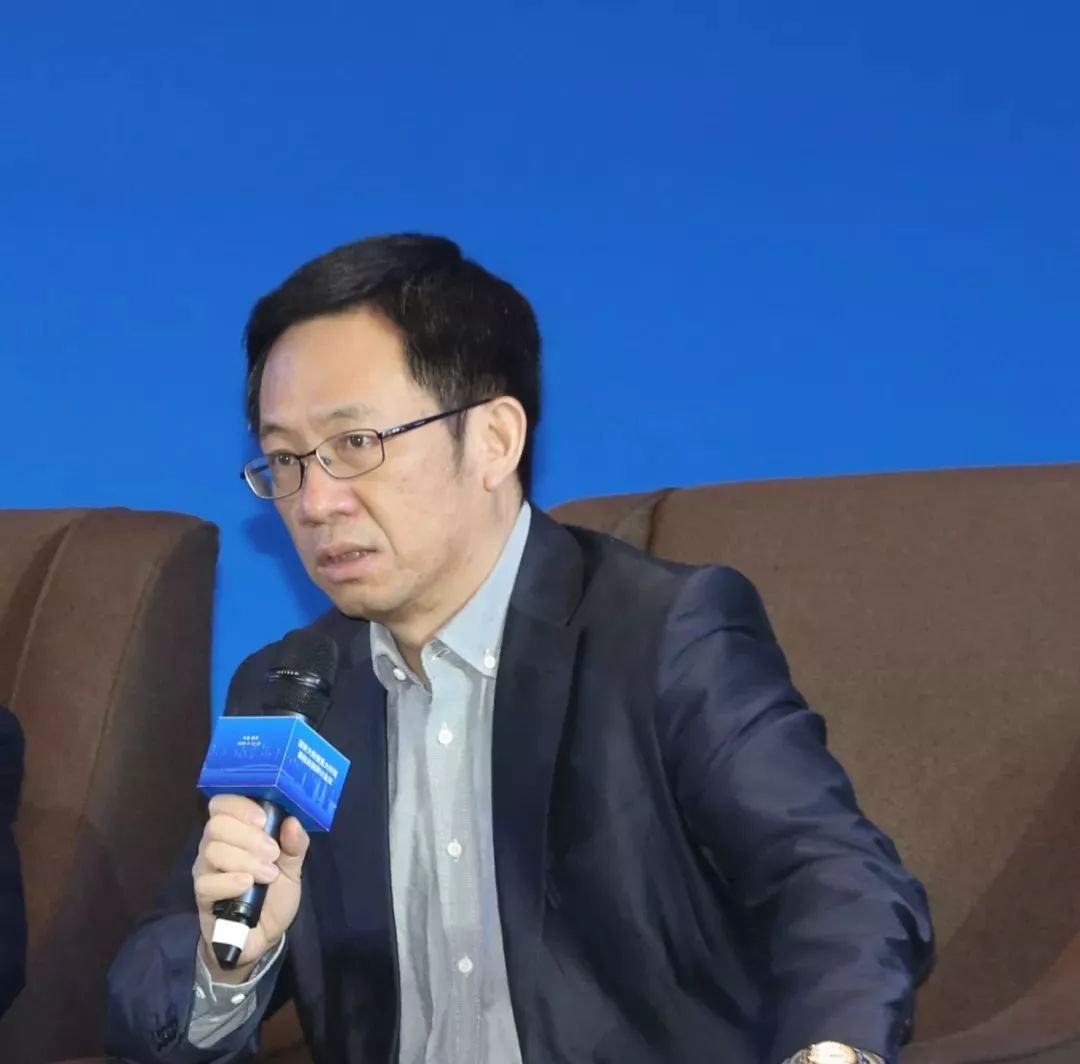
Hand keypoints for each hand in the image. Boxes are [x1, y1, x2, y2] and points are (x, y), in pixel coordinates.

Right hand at [191, 794, 309, 980]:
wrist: (261, 936)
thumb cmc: (273, 893)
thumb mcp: (292, 867)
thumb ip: (295, 844)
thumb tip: (293, 820)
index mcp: (236, 830)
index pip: (222, 804)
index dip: (240, 806)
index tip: (263, 819)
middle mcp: (215, 845)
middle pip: (217, 824)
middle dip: (249, 837)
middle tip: (272, 854)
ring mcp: (205, 869)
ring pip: (213, 850)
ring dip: (245, 860)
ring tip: (267, 875)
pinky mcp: (201, 895)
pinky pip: (207, 882)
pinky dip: (230, 881)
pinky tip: (247, 885)